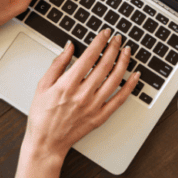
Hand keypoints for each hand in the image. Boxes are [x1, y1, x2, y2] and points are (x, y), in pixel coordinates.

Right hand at [24, 29, 139, 160]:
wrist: (46, 143)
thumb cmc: (42, 116)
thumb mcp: (42, 86)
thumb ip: (57, 64)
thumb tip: (69, 46)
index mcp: (67, 85)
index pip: (89, 57)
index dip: (99, 42)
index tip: (105, 33)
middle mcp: (83, 94)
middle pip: (104, 65)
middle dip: (113, 48)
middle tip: (118, 38)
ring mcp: (94, 106)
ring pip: (115, 79)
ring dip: (123, 62)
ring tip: (126, 50)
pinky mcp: (101, 116)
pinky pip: (120, 98)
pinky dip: (130, 86)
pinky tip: (135, 75)